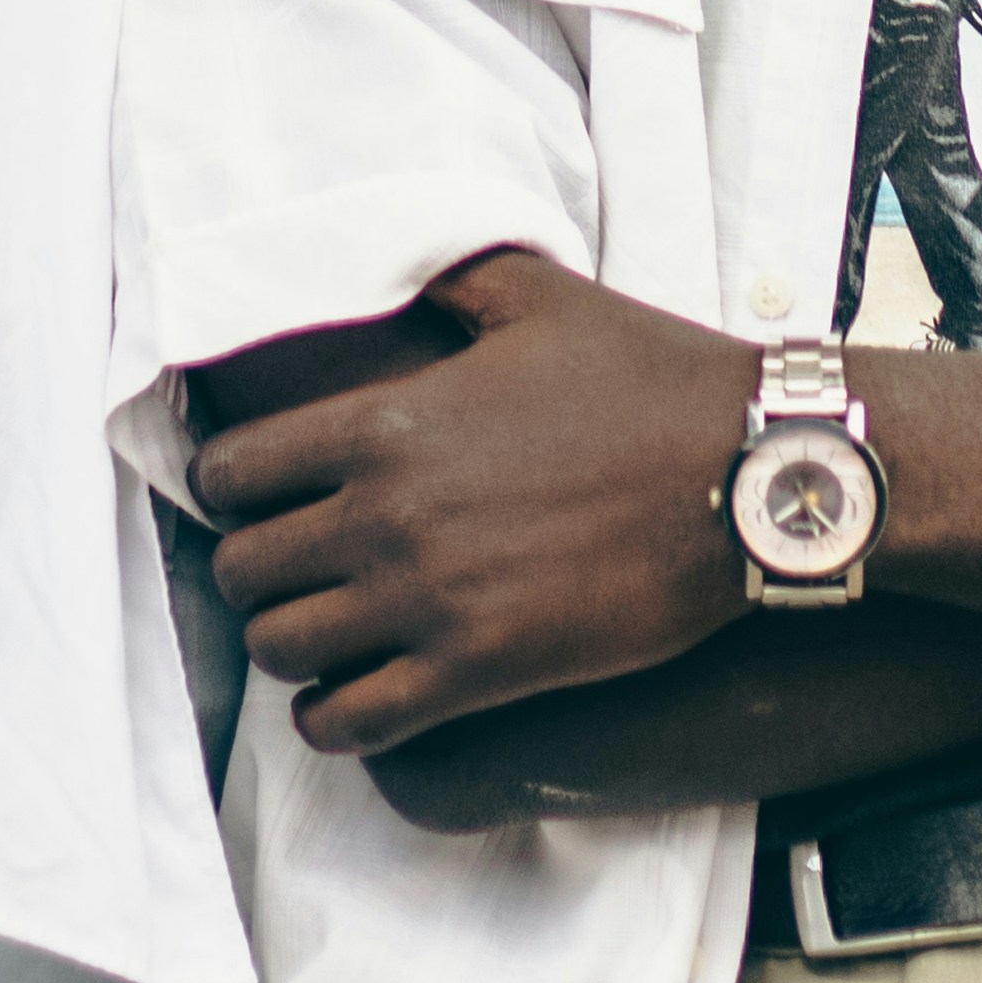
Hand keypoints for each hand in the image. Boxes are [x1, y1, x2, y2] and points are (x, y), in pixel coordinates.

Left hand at [190, 243, 749, 755]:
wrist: (750, 474)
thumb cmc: (649, 378)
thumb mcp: (537, 297)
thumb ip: (446, 276)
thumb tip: (394, 259)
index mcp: (388, 421)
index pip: (230, 473)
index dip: (232, 485)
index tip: (262, 492)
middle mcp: (387, 516)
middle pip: (242, 572)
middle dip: (255, 569)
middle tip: (295, 565)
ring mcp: (429, 602)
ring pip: (281, 650)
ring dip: (291, 642)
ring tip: (327, 628)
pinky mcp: (479, 673)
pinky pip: (350, 723)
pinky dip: (333, 717)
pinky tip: (357, 693)